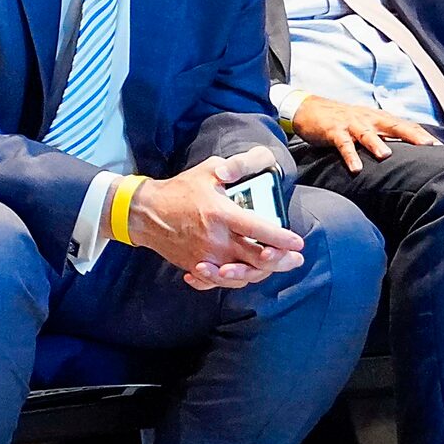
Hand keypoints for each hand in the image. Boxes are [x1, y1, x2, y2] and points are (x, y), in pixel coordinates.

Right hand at [126, 151, 305, 289]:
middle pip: (257, 260)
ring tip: (272, 266)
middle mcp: (216, 240)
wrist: (145, 213)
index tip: (297, 241)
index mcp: (222, 215)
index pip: (259, 230)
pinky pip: (220, 281)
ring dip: (260, 273)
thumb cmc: (179, 190)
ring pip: (242, 275)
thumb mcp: (208, 170)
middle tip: (295, 258)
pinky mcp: (196, 266)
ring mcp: (206, 257)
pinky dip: (232, 280)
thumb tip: (258, 162)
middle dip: (280, 261)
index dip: (282, 238)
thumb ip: (235, 167)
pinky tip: (241, 274)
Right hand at [291, 94, 438, 173]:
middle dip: (412, 135)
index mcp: (378, 118)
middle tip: (428, 146)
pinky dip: (350, 156)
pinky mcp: (334, 131)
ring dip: (377, 144)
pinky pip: (343, 144)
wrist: (308, 108)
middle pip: (394, 126)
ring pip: (367, 134)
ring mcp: (351, 124)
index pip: (405, 125)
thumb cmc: (341, 120)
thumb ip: (383, 135)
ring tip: (386, 155)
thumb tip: (404, 153)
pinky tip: (356, 168)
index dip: (422, 135)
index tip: (440, 147)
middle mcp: (368, 119)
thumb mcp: (365, 124)